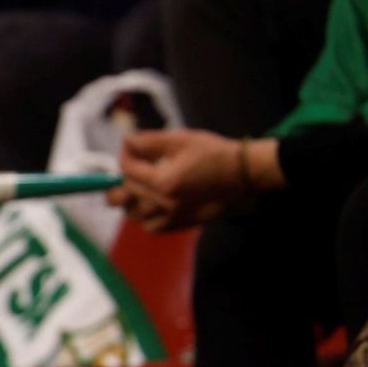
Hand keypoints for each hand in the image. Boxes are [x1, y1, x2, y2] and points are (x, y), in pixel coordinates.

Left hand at [109, 129, 258, 231]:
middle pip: (128, 191)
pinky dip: (148, 215)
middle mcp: (165, 204)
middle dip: (129, 174)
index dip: (126, 155)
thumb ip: (149, 141)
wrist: (242, 175)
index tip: (131, 147)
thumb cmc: (214, 154)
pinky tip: (157, 201)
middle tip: (140, 162)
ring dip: (133, 198)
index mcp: (164, 181)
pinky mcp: (180, 225)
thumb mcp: (181, 140)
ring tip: (144, 184)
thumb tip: (126, 142)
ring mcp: (172, 217)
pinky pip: (150, 226)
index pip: (128, 170)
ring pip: (134, 213)